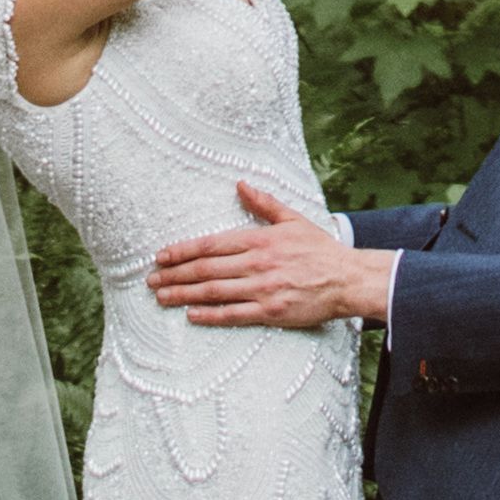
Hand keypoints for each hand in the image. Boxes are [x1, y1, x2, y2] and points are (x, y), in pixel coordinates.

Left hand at [150, 182, 390, 329]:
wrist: (347, 279)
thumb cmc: (320, 249)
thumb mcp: (293, 220)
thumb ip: (264, 204)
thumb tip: (240, 184)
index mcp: (260, 239)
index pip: (212, 244)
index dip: (183, 250)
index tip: (162, 256)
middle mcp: (257, 263)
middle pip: (206, 269)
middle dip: (175, 275)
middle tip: (151, 280)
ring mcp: (263, 289)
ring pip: (215, 291)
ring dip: (185, 294)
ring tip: (162, 297)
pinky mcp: (271, 311)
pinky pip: (234, 314)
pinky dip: (211, 315)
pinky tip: (191, 315)